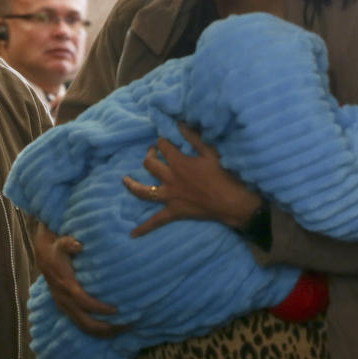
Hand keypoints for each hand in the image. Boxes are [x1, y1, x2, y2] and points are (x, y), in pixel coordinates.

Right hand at [34, 225, 125, 337]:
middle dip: (106, 327)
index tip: (117, 310)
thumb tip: (78, 245)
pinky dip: (97, 331)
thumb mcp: (61, 243)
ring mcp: (65, 307)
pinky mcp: (67, 309)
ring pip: (84, 326)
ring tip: (123, 330)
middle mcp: (64, 300)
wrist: (44, 258)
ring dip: (103, 332)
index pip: (83, 301)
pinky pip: (82, 325)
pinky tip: (112, 331)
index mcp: (66, 285)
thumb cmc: (58, 250)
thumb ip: (68, 243)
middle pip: (85, 321)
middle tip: (127, 325)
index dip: (99, 307)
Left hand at [123, 123, 260, 236]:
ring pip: (144, 191)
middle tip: (153, 152)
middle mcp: (170, 178)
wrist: (232, 202)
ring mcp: (169, 196)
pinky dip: (144, 228)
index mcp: (178, 162)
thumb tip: (179, 123)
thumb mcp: (211, 152)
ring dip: (133, 185)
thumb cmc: (224, 175)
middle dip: (149, 155)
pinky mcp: (174, 212)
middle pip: (149, 164)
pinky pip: (156, 221)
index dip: (163, 141)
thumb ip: (194, 137)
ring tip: (124, 180)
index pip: (163, 146)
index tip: (166, 140)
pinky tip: (132, 234)